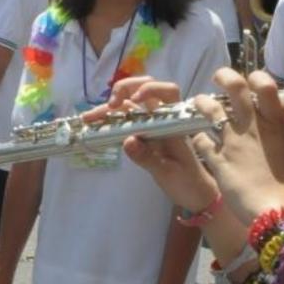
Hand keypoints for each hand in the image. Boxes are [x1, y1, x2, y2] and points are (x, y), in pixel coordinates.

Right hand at [100, 77, 219, 213]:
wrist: (195, 195)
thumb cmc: (187, 182)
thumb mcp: (167, 173)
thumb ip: (148, 157)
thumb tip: (127, 140)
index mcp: (174, 123)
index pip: (167, 92)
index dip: (150, 88)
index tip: (134, 99)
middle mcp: (162, 119)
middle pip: (144, 89)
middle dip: (124, 90)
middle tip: (109, 106)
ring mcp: (151, 126)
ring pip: (130, 106)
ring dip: (110, 107)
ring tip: (88, 117)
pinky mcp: (143, 136)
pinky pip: (126, 122)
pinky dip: (110, 121)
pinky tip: (95, 124)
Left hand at [188, 68, 283, 223]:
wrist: (277, 211)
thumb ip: (279, 134)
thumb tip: (275, 124)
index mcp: (274, 123)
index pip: (265, 85)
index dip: (256, 77)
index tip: (250, 80)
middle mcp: (251, 125)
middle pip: (234, 87)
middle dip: (224, 76)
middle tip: (218, 77)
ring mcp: (232, 140)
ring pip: (209, 108)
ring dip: (202, 103)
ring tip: (199, 104)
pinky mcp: (216, 159)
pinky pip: (200, 140)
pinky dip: (199, 138)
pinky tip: (200, 141)